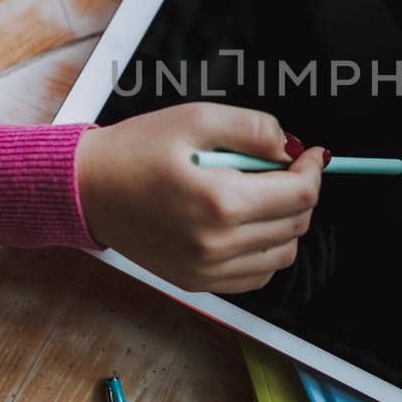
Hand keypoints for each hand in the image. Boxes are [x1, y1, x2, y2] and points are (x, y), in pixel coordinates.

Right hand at [75, 103, 324, 292]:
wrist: (86, 189)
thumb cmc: (136, 149)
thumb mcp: (197, 118)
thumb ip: (253, 128)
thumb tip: (293, 147)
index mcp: (220, 201)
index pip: (300, 195)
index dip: (315, 170)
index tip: (311, 153)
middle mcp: (217, 244)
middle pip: (296, 224)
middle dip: (300, 191)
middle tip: (280, 167)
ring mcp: (207, 269)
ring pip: (283, 254)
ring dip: (285, 223)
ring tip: (258, 194)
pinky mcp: (197, 282)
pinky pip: (256, 275)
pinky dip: (264, 250)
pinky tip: (244, 223)